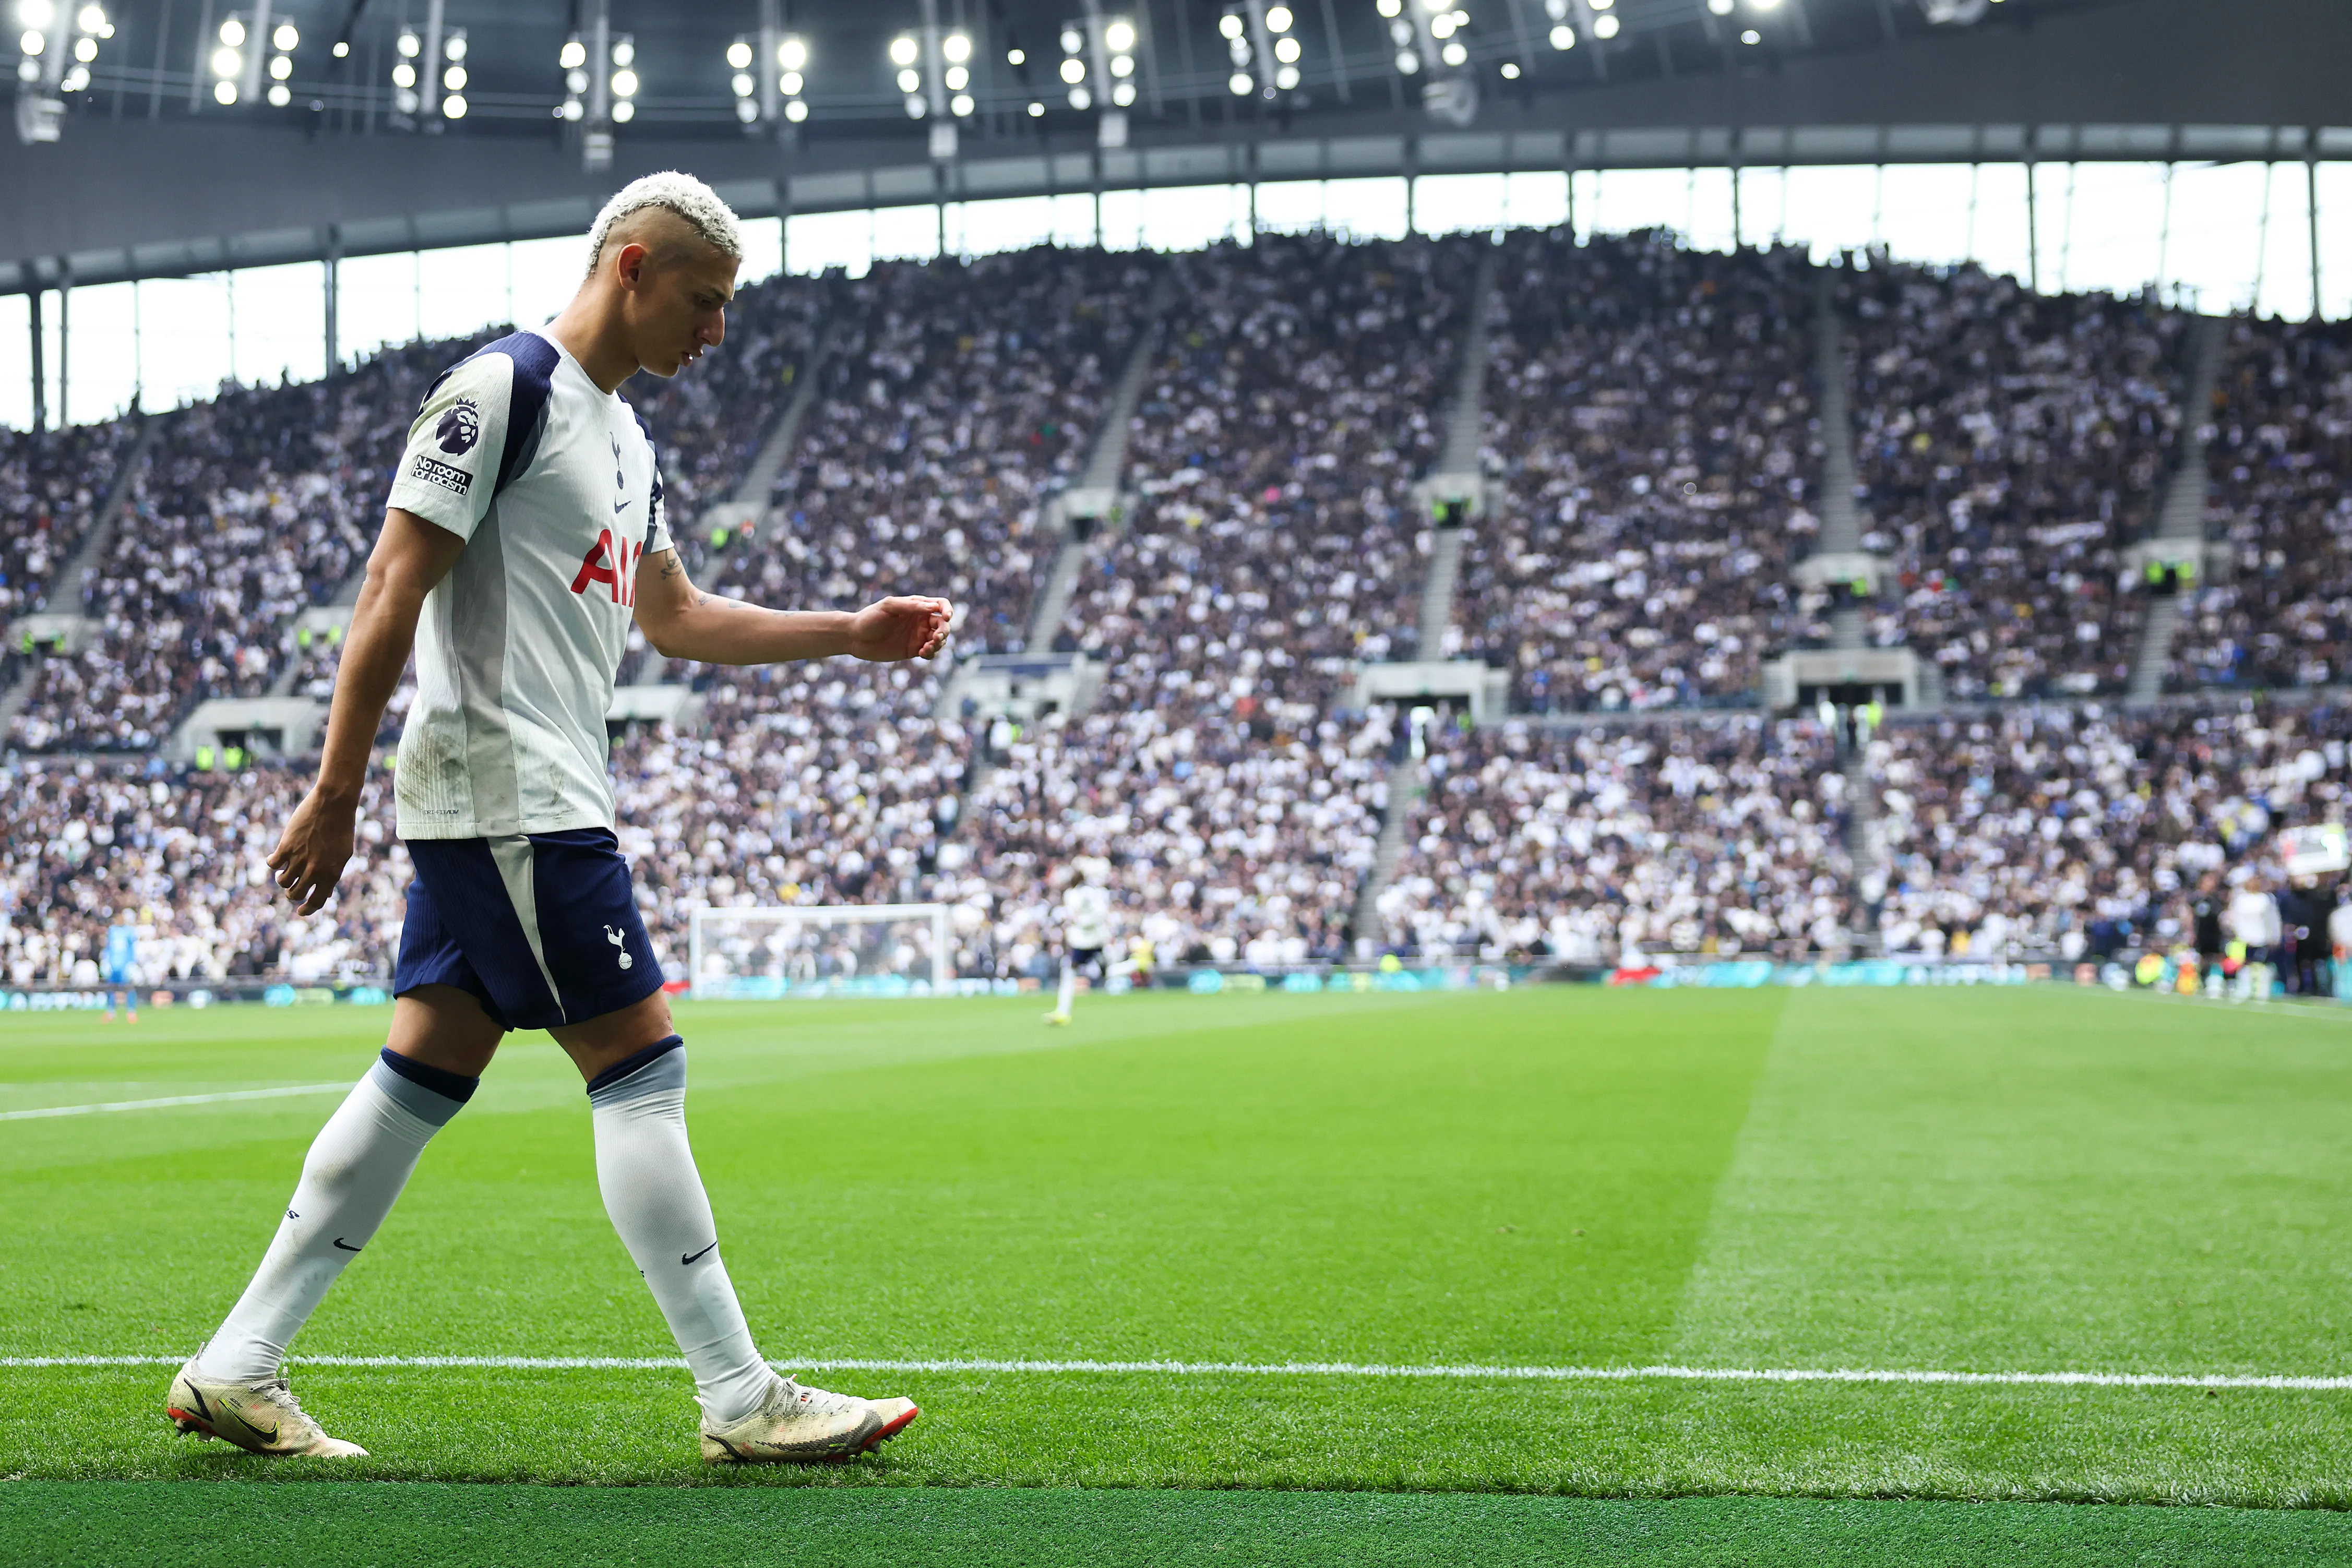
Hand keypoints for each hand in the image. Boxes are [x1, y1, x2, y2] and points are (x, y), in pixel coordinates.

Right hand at [266, 788, 357, 916]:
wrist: (334, 804)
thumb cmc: (341, 829)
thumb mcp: (343, 854)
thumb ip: (332, 874)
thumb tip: (323, 893)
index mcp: (332, 874)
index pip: (317, 901)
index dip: (307, 909)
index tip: (300, 911)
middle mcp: (315, 870)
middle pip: (295, 894)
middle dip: (292, 893)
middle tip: (291, 888)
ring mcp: (299, 859)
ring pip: (282, 881)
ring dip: (282, 879)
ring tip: (285, 871)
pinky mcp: (286, 847)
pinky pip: (272, 864)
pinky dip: (273, 862)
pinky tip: (276, 857)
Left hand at [846, 595, 952, 661]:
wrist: (855, 638)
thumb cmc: (870, 618)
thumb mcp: (889, 607)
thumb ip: (911, 606)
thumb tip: (934, 608)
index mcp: (916, 606)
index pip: (940, 604)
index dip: (947, 610)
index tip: (946, 618)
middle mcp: (919, 620)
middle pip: (943, 624)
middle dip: (944, 631)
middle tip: (936, 639)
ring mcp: (917, 635)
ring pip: (939, 639)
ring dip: (939, 644)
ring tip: (926, 648)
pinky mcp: (913, 650)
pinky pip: (930, 652)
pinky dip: (931, 653)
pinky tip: (922, 653)